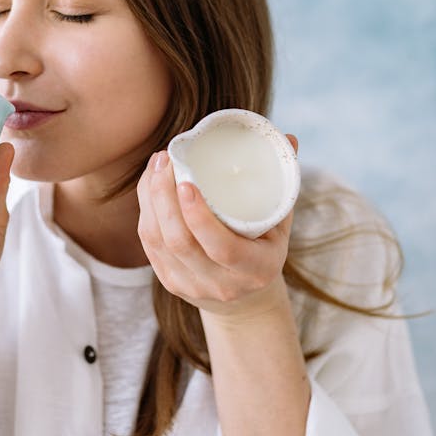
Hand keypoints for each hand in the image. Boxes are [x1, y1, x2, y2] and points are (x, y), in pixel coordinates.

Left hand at [136, 140, 297, 320]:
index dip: (199, 216)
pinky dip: (146, 210)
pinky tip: (149, 185)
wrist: (244, 298)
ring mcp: (192, 286)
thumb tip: (289, 138)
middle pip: (180, 242)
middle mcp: (222, 285)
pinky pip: (149, 244)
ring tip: (157, 165)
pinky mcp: (171, 282)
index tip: (187, 182)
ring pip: (159, 241)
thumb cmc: (265, 247)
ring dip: (151, 199)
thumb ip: (281, 181)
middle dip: (164, 197)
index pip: (222, 246)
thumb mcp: (279, 220)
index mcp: (256, 269)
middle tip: (167, 159)